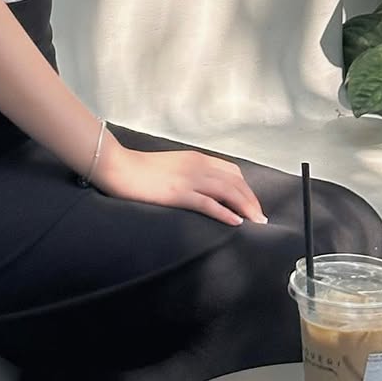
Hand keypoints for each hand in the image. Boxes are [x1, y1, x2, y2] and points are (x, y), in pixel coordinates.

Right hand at [95, 143, 266, 226]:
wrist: (120, 167)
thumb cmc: (142, 169)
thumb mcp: (173, 165)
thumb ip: (190, 172)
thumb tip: (206, 188)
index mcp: (195, 158)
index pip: (232, 171)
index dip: (246, 188)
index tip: (252, 203)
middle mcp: (196, 165)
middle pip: (235, 181)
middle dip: (251, 200)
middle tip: (261, 218)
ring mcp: (188, 179)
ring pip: (227, 191)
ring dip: (245, 207)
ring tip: (256, 222)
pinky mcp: (178, 193)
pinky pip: (208, 203)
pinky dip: (225, 212)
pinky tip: (235, 222)